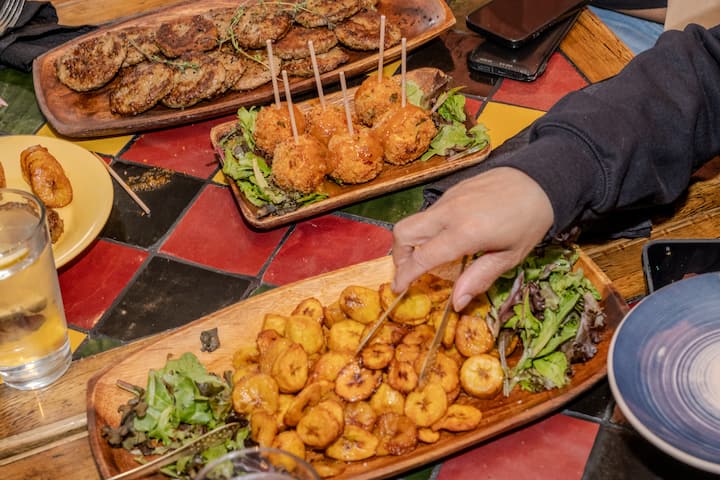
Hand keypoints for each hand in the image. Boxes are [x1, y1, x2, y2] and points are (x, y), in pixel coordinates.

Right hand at [391, 167, 553, 310]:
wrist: (542, 180)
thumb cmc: (530, 222)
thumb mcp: (509, 257)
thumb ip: (478, 278)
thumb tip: (456, 303)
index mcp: (464, 233)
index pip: (422, 258)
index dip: (405, 276)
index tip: (398, 289)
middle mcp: (449, 213)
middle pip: (403, 232)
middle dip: (399, 254)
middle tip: (409, 270)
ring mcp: (449, 198)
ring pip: (416, 219)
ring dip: (413, 240)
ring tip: (428, 255)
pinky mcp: (453, 189)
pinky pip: (431, 211)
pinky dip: (429, 227)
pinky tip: (448, 235)